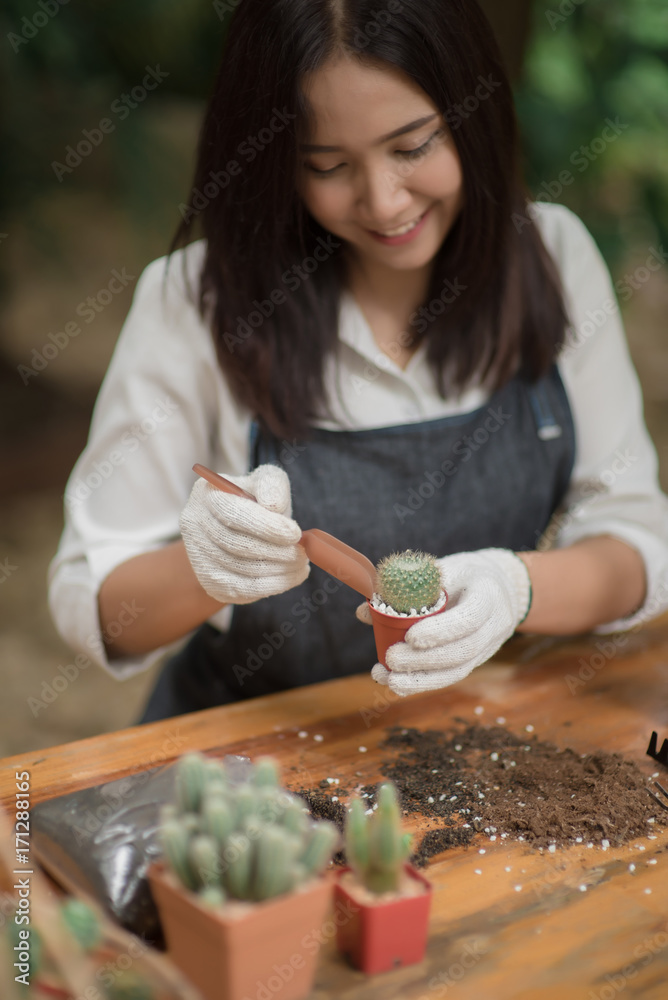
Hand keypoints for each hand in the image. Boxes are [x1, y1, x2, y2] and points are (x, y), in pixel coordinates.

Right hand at [179, 464, 308, 604]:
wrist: (240, 534)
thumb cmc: (257, 505)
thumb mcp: (265, 484)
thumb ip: (272, 485)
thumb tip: (273, 506)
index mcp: (205, 493)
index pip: (232, 513)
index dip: (266, 526)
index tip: (295, 534)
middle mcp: (194, 523)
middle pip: (235, 544)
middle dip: (275, 551)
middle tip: (301, 553)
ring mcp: (197, 556)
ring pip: (241, 569)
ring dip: (278, 569)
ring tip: (300, 564)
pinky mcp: (209, 582)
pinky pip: (242, 589)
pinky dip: (272, 585)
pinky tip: (291, 576)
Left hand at [357, 548, 530, 695]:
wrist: (501, 587)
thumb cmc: (464, 574)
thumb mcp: (442, 569)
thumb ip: (407, 587)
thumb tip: (365, 611)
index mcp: (488, 595)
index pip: (469, 618)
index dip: (441, 631)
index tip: (410, 636)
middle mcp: (494, 625)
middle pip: (462, 651)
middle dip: (424, 660)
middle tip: (391, 658)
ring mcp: (488, 647)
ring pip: (458, 671)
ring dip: (420, 680)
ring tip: (388, 679)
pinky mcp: (475, 661)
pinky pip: (451, 676)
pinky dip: (423, 683)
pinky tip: (396, 684)